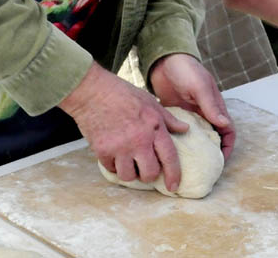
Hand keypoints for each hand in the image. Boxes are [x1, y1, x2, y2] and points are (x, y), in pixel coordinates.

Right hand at [58, 62, 188, 191]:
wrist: (93, 91)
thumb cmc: (122, 94)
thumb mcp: (150, 102)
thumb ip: (168, 119)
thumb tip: (185, 129)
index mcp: (154, 127)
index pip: (169, 156)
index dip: (174, 174)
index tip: (174, 187)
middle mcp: (139, 139)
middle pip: (150, 173)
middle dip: (149, 174)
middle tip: (144, 167)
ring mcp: (120, 147)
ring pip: (129, 176)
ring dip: (129, 172)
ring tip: (128, 161)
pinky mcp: (103, 151)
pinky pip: (111, 170)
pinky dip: (114, 165)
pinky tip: (114, 154)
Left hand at [150, 53, 235, 160]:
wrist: (165, 60)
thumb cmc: (186, 70)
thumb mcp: (199, 87)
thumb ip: (210, 105)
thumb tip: (224, 124)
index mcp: (215, 107)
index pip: (227, 131)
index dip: (227, 146)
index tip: (220, 161)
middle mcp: (204, 114)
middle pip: (212, 138)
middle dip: (210, 154)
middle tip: (201, 170)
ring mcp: (189, 116)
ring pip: (195, 139)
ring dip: (193, 151)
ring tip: (184, 166)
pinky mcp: (175, 117)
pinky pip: (179, 134)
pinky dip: (177, 143)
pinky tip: (169, 153)